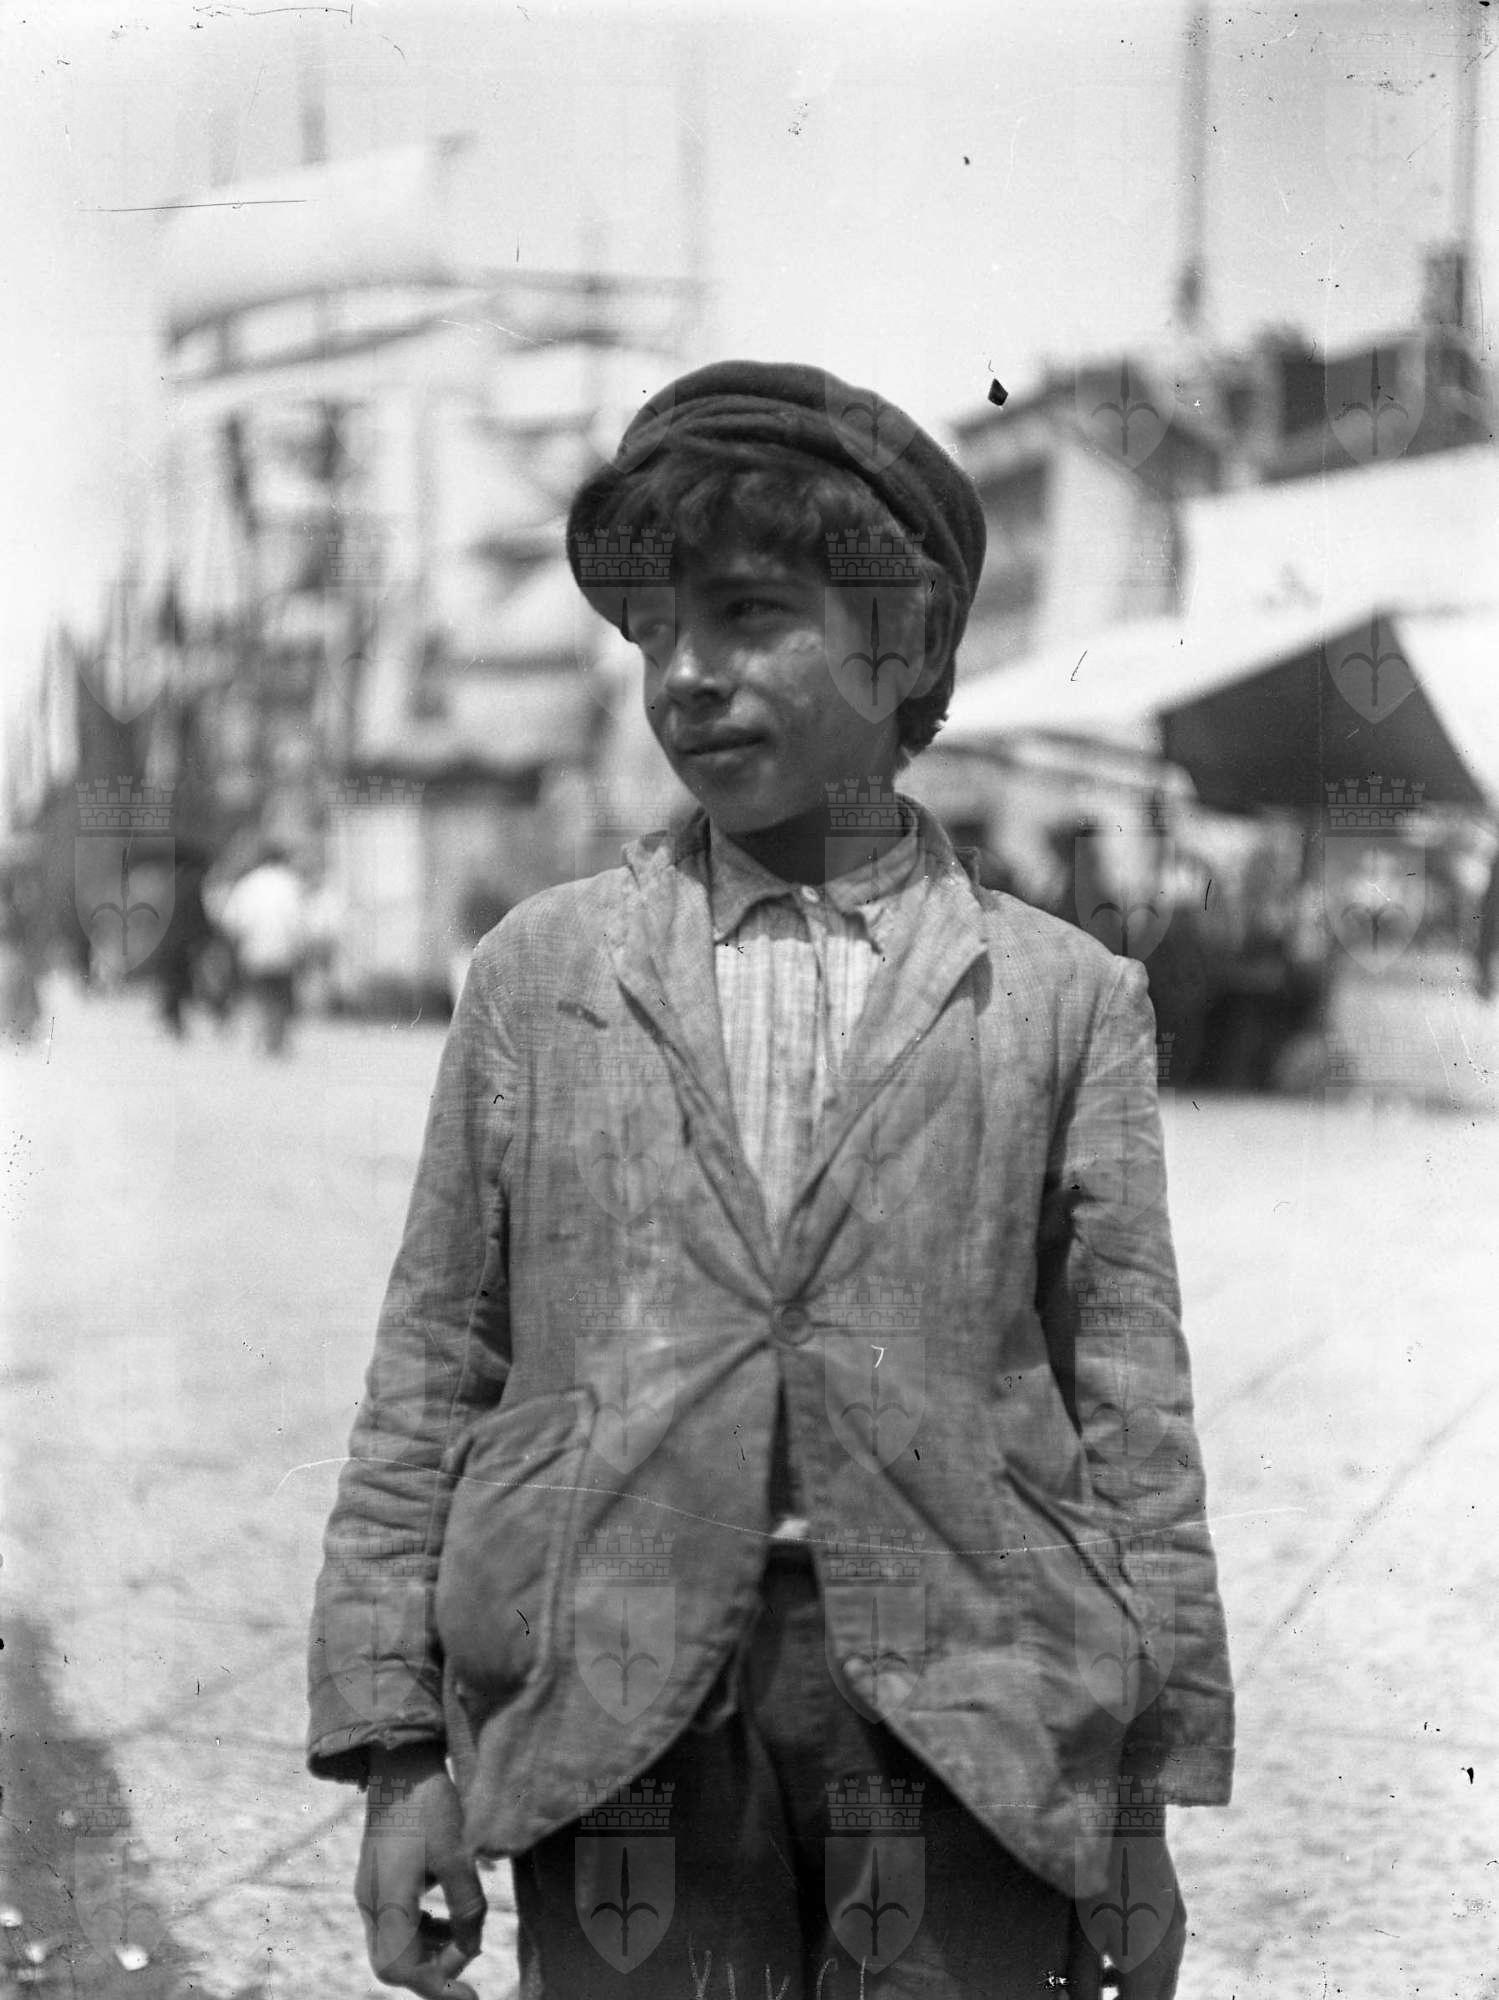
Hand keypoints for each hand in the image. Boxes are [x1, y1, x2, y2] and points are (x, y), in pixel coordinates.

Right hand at [356, 1745, 486, 1996]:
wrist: (400, 1761)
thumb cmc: (429, 1804)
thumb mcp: (457, 1854)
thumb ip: (466, 1906)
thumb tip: (472, 1947)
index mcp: (387, 1900)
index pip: (403, 1969)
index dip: (438, 1986)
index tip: (470, 1995)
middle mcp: (370, 1902)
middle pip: (392, 1964)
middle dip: (431, 1972)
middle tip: (465, 1962)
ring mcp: (368, 1890)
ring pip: (391, 1946)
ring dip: (426, 1953)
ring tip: (460, 1936)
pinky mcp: (374, 1878)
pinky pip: (392, 1924)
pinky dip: (418, 1932)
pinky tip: (443, 1916)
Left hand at [1065, 1858, 1185, 1997]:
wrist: (1129, 1826)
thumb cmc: (1098, 1882)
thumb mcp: (1082, 1937)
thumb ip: (1082, 1982)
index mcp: (1148, 1969)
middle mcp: (1171, 1957)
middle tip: (1102, 1996)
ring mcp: (1178, 1935)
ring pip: (1164, 1982)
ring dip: (1140, 1988)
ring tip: (1106, 1979)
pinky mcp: (1177, 1915)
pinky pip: (1167, 1955)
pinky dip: (1148, 1966)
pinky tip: (1120, 1950)